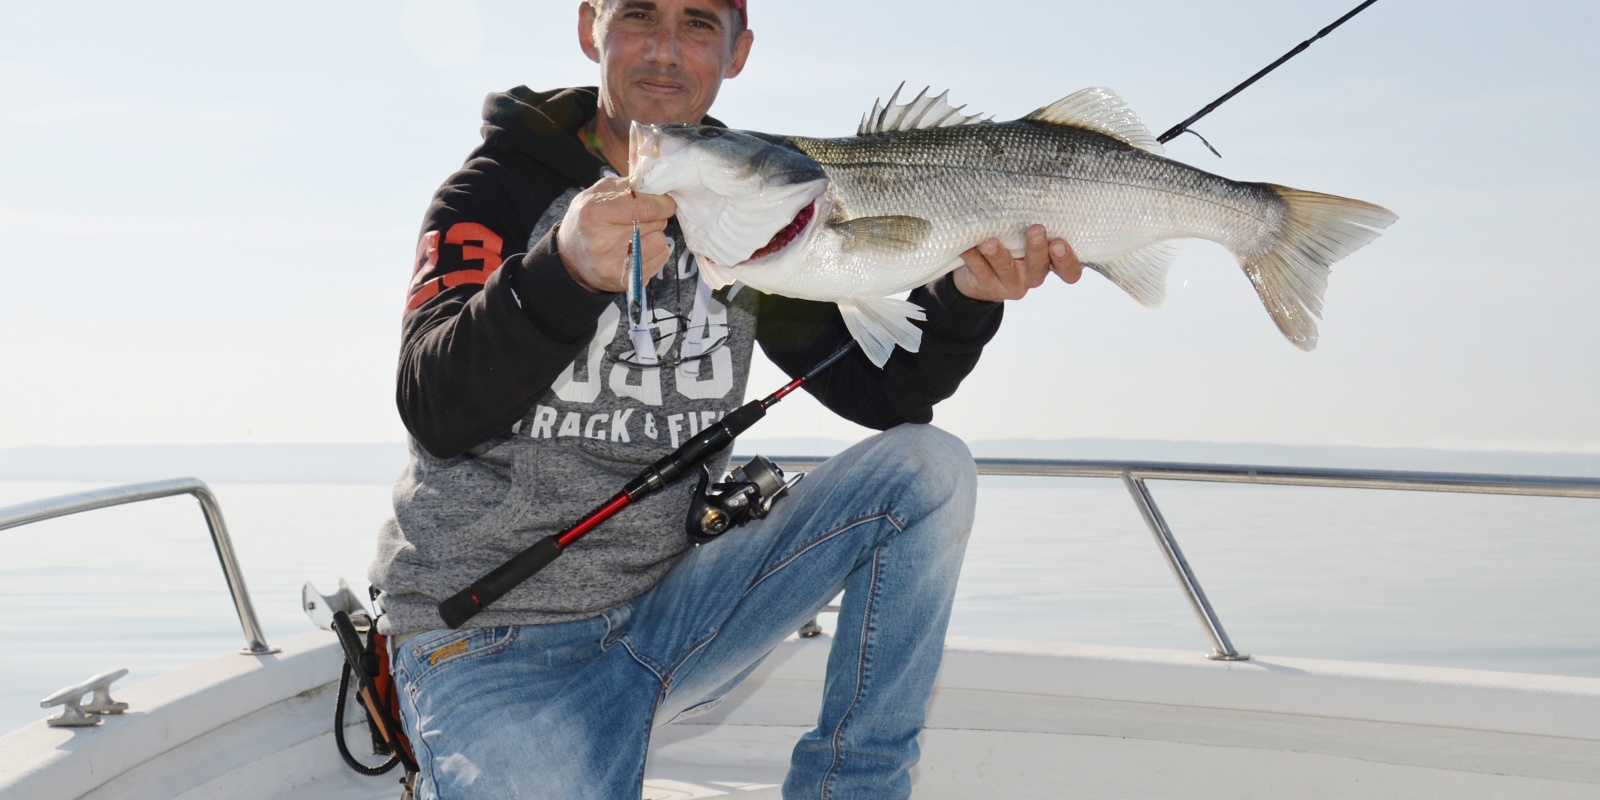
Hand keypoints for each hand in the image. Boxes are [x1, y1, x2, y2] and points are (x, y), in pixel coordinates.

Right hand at [557, 176, 676, 293]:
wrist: (571, 258)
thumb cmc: (587, 220)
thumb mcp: (597, 193)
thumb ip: (627, 185)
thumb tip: (657, 184)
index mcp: (595, 213)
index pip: (645, 207)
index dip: (662, 203)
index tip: (666, 202)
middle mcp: (603, 241)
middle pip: (655, 223)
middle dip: (656, 217)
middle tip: (643, 218)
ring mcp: (614, 265)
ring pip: (660, 242)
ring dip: (655, 235)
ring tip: (638, 234)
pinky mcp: (625, 281)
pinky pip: (660, 260)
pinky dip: (655, 251)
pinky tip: (638, 249)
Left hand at [952, 224, 1081, 301]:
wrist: (978, 278)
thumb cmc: (1009, 246)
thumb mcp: (1023, 236)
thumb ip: (1030, 222)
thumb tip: (1031, 186)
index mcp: (1047, 263)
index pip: (1068, 270)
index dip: (1067, 260)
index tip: (1060, 242)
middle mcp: (1032, 276)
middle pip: (1039, 266)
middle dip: (1037, 247)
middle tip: (1035, 229)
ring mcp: (1011, 283)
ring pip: (1007, 269)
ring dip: (999, 254)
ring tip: (989, 242)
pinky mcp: (988, 286)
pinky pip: (980, 270)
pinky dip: (973, 257)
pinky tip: (968, 246)